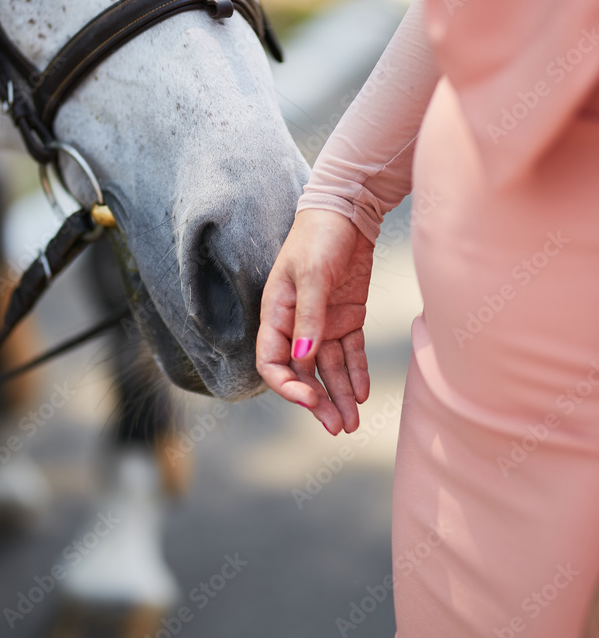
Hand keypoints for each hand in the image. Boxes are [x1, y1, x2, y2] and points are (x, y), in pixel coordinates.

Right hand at [256, 208, 373, 433]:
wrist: (348, 211)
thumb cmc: (319, 237)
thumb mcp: (311, 275)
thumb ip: (309, 317)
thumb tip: (304, 358)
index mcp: (276, 315)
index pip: (273, 362)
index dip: (288, 386)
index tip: (310, 399)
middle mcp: (297, 325)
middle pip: (304, 373)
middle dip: (319, 402)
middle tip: (336, 426)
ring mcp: (323, 323)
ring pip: (329, 369)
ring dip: (340, 395)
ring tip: (351, 423)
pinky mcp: (347, 318)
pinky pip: (351, 353)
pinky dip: (356, 374)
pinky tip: (364, 395)